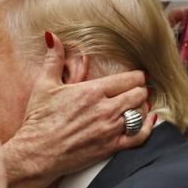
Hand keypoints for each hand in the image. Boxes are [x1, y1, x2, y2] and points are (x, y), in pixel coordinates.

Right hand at [4, 33, 155, 187]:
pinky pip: (140, 135)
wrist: (37, 152)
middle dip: (140, 90)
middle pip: (138, 94)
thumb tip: (51, 36)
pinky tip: (150, 120)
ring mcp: (110, 129)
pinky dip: (149, 127)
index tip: (138, 76)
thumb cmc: (39, 118)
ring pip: (141, 113)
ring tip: (139, 104)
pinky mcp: (111, 147)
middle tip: (138, 90)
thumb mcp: (44, 85)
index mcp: (92, 91)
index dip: (137, 76)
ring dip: (142, 107)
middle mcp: (105, 109)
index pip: (128, 79)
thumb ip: (54, 59)